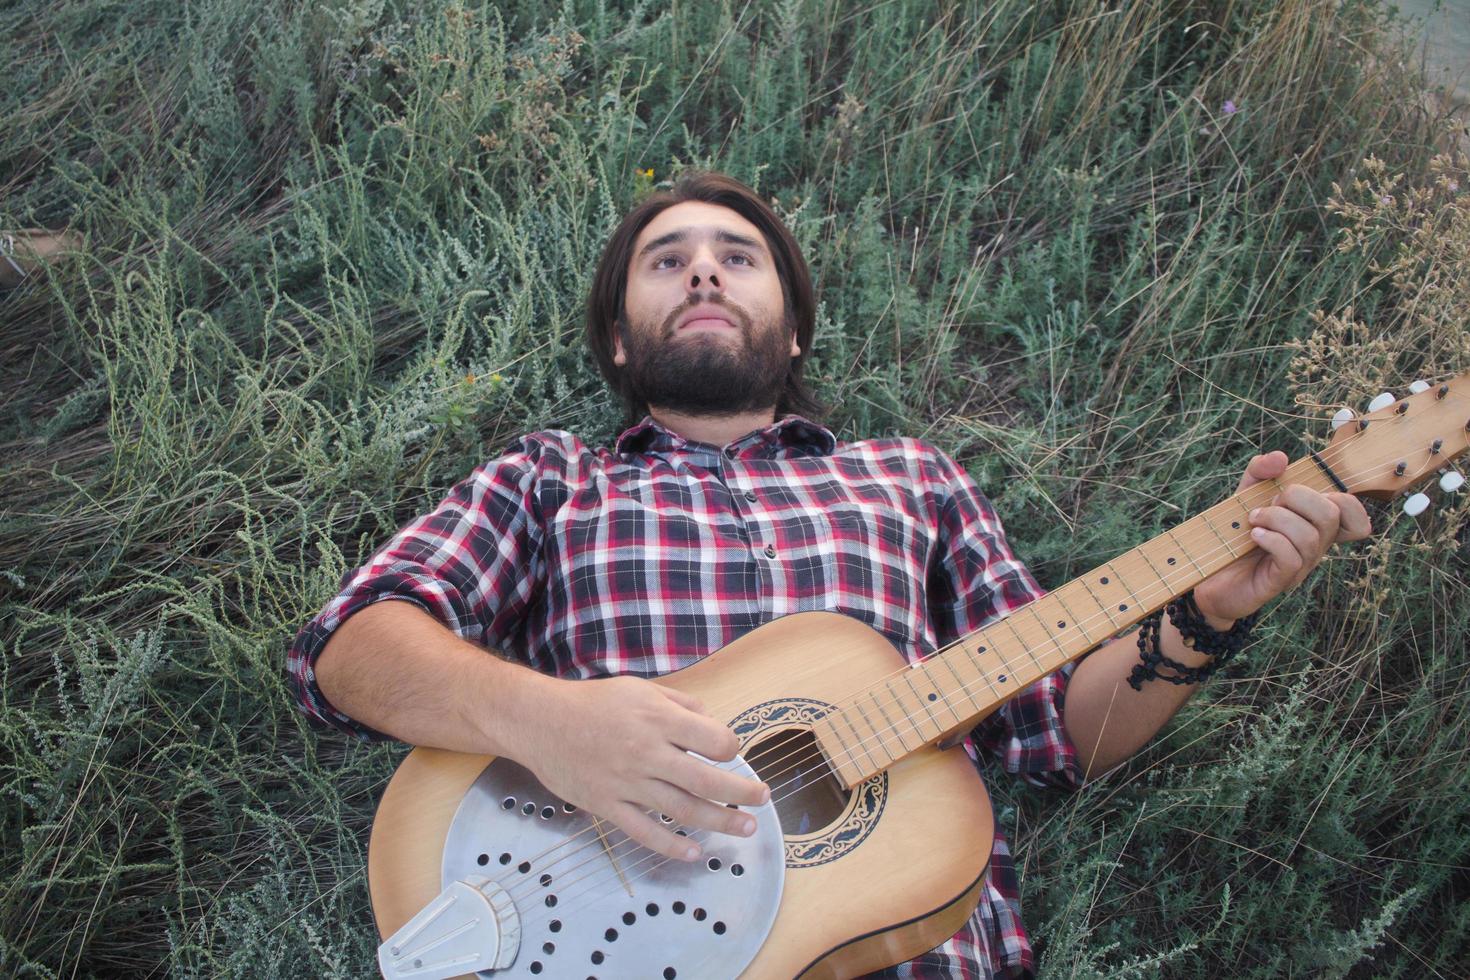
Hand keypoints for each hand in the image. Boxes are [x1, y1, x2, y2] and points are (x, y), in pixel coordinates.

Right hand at [514, 675, 769, 861]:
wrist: (540, 721)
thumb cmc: (593, 702)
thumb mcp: (641, 689)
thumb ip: (680, 705)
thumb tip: (713, 725)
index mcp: (658, 720)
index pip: (714, 741)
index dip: (731, 748)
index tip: (732, 753)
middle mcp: (647, 753)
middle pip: (705, 781)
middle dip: (741, 793)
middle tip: (762, 799)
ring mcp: (627, 783)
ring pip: (682, 809)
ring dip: (718, 822)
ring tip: (744, 828)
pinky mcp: (608, 806)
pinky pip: (644, 831)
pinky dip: (671, 845)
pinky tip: (694, 852)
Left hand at [1193, 450, 1372, 625]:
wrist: (1212, 577)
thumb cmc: (1235, 535)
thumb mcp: (1245, 495)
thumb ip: (1261, 472)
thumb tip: (1281, 457)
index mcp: (1314, 524)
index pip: (1352, 513)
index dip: (1342, 498)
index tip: (1300, 494)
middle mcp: (1315, 546)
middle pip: (1331, 515)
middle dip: (1297, 498)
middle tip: (1268, 504)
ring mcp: (1300, 565)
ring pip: (1309, 536)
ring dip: (1276, 518)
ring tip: (1252, 520)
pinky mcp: (1280, 581)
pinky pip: (1291, 557)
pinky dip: (1271, 539)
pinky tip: (1254, 535)